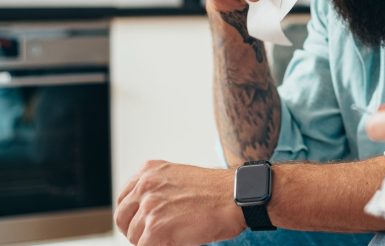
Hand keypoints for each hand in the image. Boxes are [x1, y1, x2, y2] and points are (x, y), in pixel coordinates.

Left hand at [115, 160, 244, 245]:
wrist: (237, 197)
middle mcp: (146, 186)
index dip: (132, 216)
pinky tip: (177, 241)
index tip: (140, 224)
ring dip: (152, 241)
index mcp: (150, 171)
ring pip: (135, 237)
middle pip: (123, 219)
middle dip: (135, 231)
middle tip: (153, 237)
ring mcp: (149, 207)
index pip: (124, 199)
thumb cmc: (218, 191)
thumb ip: (159, 190)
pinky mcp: (156, 229)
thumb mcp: (180, 179)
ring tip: (176, 235)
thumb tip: (147, 213)